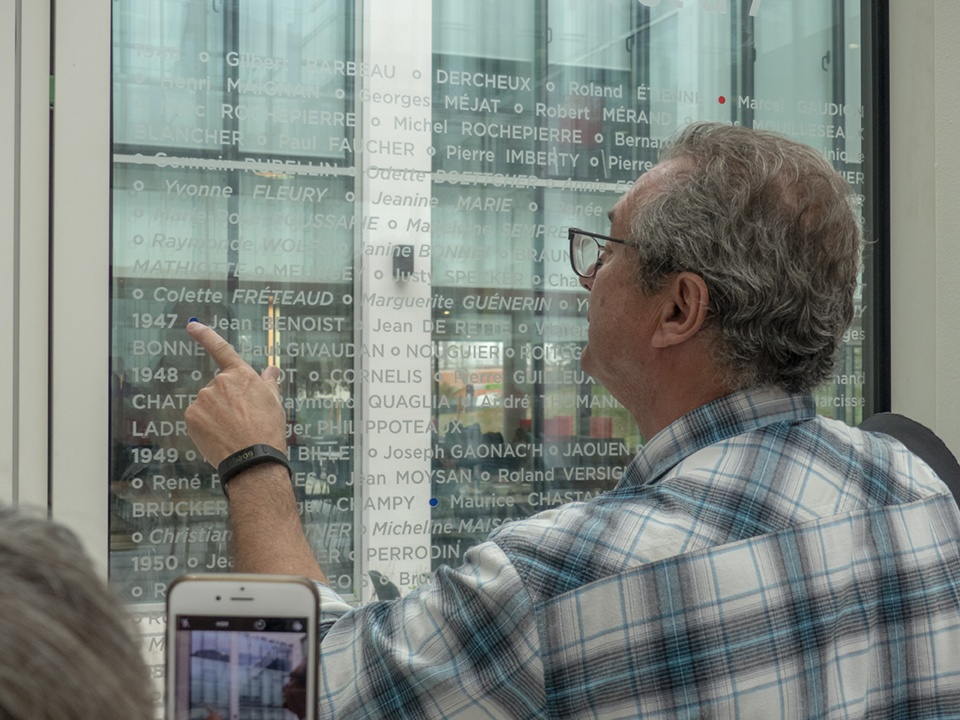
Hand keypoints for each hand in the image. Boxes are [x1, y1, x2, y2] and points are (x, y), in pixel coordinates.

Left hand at [184, 321, 286, 466]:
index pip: (221, 350)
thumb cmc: (267, 430)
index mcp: (241, 375)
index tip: (191, 325)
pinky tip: (218, 437)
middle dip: (226, 401)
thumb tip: (272, 370)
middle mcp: (220, 382)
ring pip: (207, 404)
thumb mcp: (274, 403)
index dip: (205, 335)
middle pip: (219, 388)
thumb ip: (268, 382)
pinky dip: (205, 426)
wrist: (253, 458)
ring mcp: (204, 398)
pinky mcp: (192, 415)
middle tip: (241, 421)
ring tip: (232, 432)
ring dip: (216, 415)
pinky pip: (197, 418)